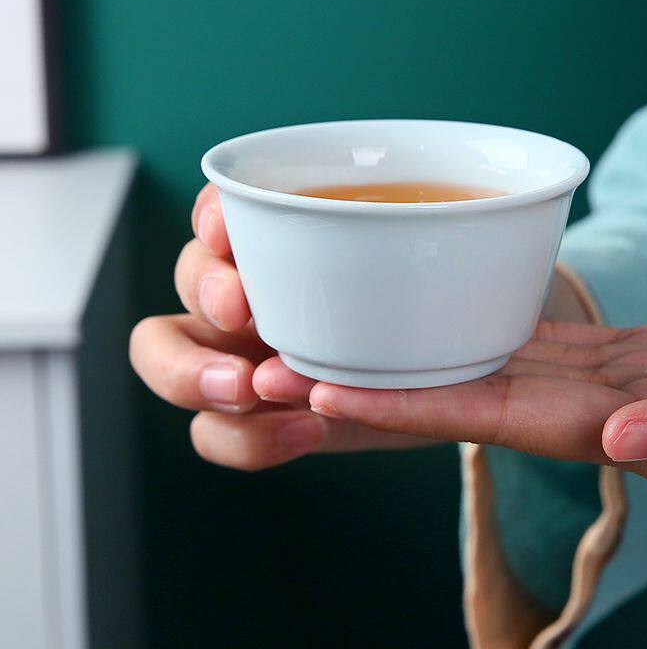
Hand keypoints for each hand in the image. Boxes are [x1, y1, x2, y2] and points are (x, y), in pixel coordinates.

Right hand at [129, 185, 432, 468]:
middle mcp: (250, 293)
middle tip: (243, 310)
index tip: (229, 228)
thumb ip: (440, 252)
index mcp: (287, 242)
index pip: (222, 212)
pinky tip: (308, 428)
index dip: (211, 216)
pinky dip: (250, 437)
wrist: (479, 380)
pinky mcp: (257, 422)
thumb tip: (450, 228)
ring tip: (249, 388)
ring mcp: (240, 357)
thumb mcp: (461, 271)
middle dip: (203, 287)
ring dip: (193, 372)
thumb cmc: (460, 305)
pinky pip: (214, 435)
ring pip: (165, 355)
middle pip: (186, 277)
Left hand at [278, 319, 646, 506]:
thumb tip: (622, 441)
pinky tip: (436, 298)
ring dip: (412, 352)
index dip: (407, 404)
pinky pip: (539, 340)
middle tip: (271, 363)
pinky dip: (481, 321)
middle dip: (374, 382)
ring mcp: (610, 389)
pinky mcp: (631, 361)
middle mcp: (598, 416)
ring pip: (493, 364)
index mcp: (626, 434)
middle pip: (468, 393)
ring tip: (325, 328)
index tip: (320, 391)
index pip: (494, 416)